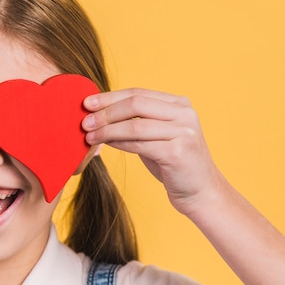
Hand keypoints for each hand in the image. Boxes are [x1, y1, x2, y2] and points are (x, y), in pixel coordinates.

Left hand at [82, 88, 222, 214]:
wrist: (200, 191)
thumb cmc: (172, 163)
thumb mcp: (156, 136)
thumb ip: (136, 121)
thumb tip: (98, 114)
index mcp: (179, 104)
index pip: (138, 93)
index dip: (109, 97)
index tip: (87, 103)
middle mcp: (184, 113)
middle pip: (135, 104)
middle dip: (105, 112)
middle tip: (84, 121)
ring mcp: (184, 131)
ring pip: (135, 124)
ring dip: (107, 129)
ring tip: (89, 136)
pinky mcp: (178, 152)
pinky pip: (139, 144)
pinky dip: (118, 143)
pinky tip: (105, 144)